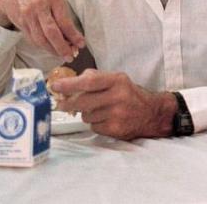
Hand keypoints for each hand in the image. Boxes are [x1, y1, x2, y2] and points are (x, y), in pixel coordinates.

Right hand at [0, 0, 85, 61]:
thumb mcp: (55, 0)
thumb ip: (64, 17)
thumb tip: (73, 39)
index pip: (64, 22)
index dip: (73, 36)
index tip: (81, 44)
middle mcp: (40, 6)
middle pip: (51, 32)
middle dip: (62, 47)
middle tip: (70, 56)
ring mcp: (29, 15)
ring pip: (41, 39)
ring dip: (52, 50)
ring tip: (62, 55)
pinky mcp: (21, 23)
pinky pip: (33, 40)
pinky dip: (43, 47)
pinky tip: (50, 48)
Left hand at [51, 69, 174, 139]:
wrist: (151, 113)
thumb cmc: (129, 94)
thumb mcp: (117, 79)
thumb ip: (95, 77)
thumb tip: (69, 83)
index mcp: (117, 81)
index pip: (89, 81)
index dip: (69, 84)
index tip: (55, 86)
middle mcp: (118, 97)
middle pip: (83, 101)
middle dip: (67, 103)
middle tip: (60, 104)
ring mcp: (117, 115)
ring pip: (86, 115)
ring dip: (85, 113)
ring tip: (98, 110)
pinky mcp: (115, 129)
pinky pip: (93, 126)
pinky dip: (95, 123)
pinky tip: (105, 119)